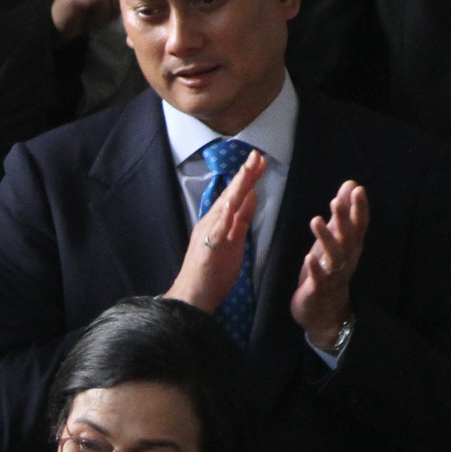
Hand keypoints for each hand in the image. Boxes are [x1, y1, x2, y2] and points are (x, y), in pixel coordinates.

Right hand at [165, 148, 263, 312]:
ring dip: (236, 186)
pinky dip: (225, 213)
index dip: (247, 177)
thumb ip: (241, 221)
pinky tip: (233, 200)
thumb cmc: (210, 274)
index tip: (259, 161)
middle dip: (245, 174)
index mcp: (217, 222)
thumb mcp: (233, 243)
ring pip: (225, 206)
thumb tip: (251, 197)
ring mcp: (209, 234)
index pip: (235, 195)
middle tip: (257, 155)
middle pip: (231, 194)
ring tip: (248, 168)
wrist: (191, 297)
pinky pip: (218, 228)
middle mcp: (211, 223)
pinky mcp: (210, 248)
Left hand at [291, 180, 367, 348]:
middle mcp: (346, 260)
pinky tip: (309, 258)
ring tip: (315, 221)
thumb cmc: (329, 271)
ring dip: (326, 239)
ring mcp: (333, 276)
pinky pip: (319, 280)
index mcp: (351, 247)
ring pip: (334, 257)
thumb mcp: (336, 240)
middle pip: (348, 238)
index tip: (358, 189)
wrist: (325, 313)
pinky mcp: (318, 291)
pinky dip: (316, 269)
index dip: (360, 208)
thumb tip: (351, 184)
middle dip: (343, 220)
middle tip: (335, 201)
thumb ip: (343, 213)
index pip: (359, 225)